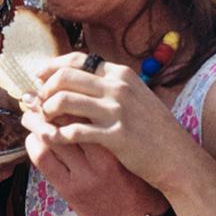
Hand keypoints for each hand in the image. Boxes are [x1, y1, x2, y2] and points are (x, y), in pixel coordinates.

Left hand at [22, 54, 184, 215]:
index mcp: (120, 74)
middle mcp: (117, 87)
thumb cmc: (153, 128)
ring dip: (47, 110)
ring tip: (44, 120)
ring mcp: (116, 111)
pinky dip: (57, 134)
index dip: (52, 67)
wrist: (176, 156)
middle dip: (45, 89)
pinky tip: (53, 139)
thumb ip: (109, 84)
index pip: (76, 60)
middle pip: (65, 77)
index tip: (40, 78)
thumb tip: (77, 77)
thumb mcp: (135, 95)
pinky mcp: (114, 135)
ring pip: (64, 101)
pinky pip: (74, 131)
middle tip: (39, 102)